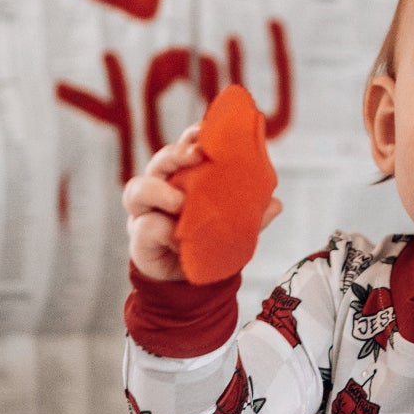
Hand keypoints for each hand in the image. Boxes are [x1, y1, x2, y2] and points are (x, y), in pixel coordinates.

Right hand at [123, 124, 282, 280]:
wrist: (191, 282)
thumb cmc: (209, 244)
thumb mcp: (233, 228)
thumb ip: (251, 217)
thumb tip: (276, 204)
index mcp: (182, 181)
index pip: (182, 150)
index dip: (190, 137)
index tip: (204, 131)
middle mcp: (159, 191)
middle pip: (158, 163)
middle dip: (174, 154)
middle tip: (195, 156)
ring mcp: (144, 213)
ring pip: (137, 189)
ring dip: (159, 190)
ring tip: (180, 202)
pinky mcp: (139, 239)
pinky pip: (143, 228)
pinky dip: (160, 230)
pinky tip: (175, 237)